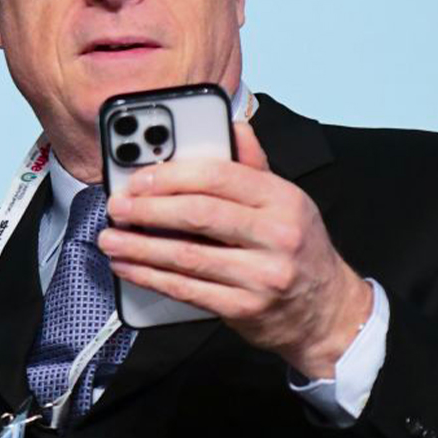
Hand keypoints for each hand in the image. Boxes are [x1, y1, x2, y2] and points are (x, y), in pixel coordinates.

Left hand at [100, 121, 374, 377]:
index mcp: (284, 199)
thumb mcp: (288, 202)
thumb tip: (232, 126)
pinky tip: (128, 266)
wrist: (327, 312)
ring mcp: (261, 275)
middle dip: (148, 209)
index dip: (172, 175)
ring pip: (186, 256)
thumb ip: (253, 166)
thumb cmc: (298, 250)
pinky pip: (186, 289)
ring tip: (110, 239)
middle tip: (117, 206)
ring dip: (139, 247)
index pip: (220, 176)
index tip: (138, 178)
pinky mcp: (244, 308)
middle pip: (199, 214)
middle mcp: (277, 235)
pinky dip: (150, 277)